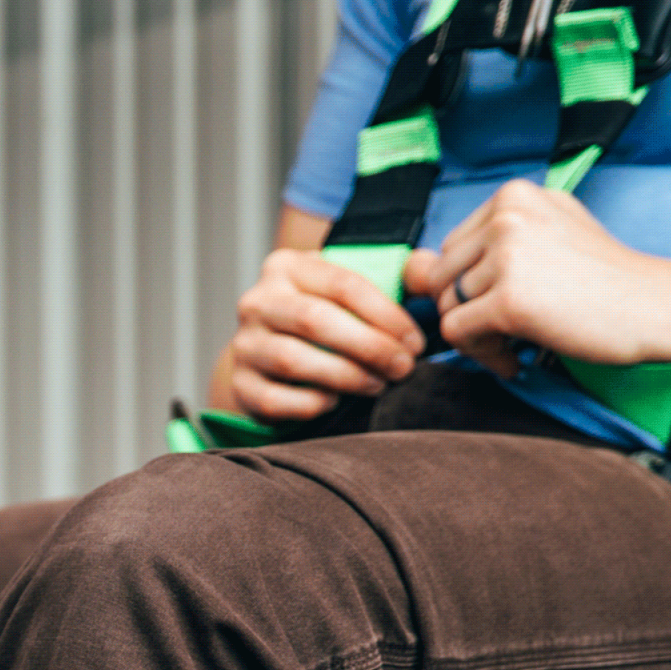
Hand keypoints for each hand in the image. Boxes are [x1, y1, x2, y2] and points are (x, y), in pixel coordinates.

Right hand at [217, 246, 425, 422]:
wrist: (270, 354)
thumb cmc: (326, 319)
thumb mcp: (355, 288)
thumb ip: (399, 275)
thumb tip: (430, 269)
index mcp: (286, 266)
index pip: (343, 284)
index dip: (386, 315)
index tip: (416, 342)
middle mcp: (257, 301)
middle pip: (316, 321)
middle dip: (369, 347)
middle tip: (403, 368)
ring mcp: (244, 344)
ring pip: (295, 361)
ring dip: (346, 376)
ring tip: (378, 385)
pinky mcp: (240, 385)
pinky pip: (277, 400)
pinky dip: (313, 403)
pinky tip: (337, 402)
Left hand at [404, 181, 670, 378]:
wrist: (657, 305)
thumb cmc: (604, 280)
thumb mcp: (544, 243)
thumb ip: (481, 251)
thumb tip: (412, 268)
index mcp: (513, 196)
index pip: (454, 248)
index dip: (474, 286)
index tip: (510, 304)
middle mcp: (507, 215)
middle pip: (445, 277)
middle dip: (469, 311)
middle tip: (510, 332)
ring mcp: (507, 254)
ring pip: (449, 306)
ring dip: (477, 337)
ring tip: (517, 345)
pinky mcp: (509, 298)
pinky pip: (457, 334)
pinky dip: (481, 355)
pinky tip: (515, 359)